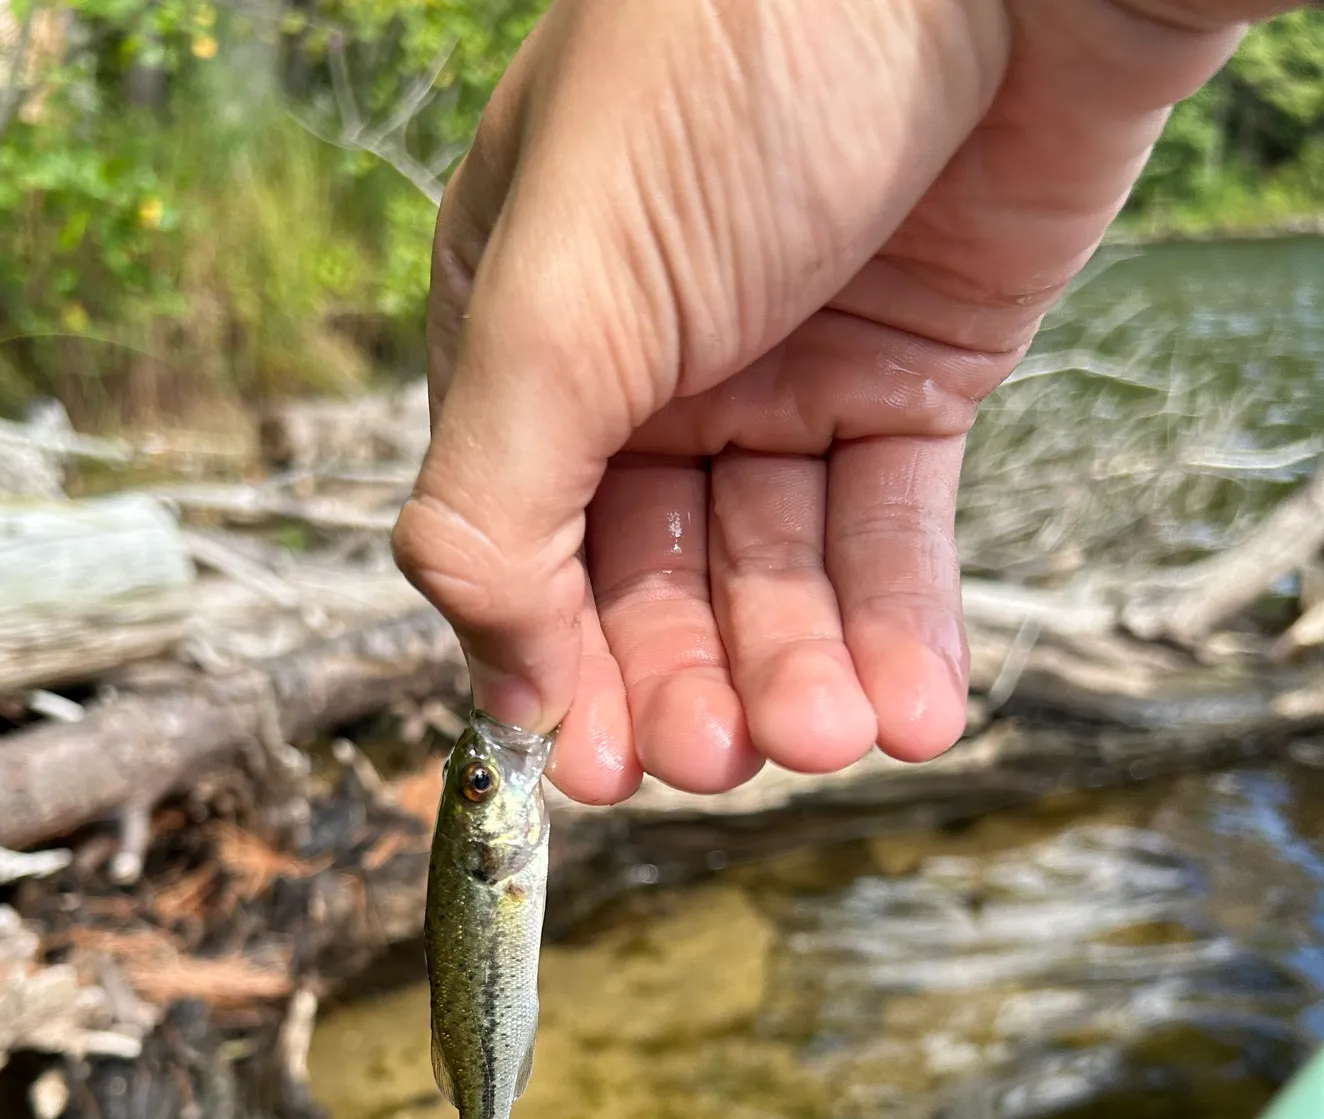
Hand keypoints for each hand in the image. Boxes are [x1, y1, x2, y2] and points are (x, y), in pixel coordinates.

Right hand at [393, 0, 1282, 803]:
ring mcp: (780, 377)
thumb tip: (493, 677)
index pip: (518, 535)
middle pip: (649, 574)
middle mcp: (646, 368)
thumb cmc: (737, 67)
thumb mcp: (563, 293)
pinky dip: (899, 625)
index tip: (589, 763)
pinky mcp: (906, 380)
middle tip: (714, 757)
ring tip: (829, 739)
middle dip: (681, 678)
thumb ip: (493, 489)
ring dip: (798, 669)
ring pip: (773, 570)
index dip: (552, 656)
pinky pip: (889, 530)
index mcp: (525, 335)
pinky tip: (912, 712)